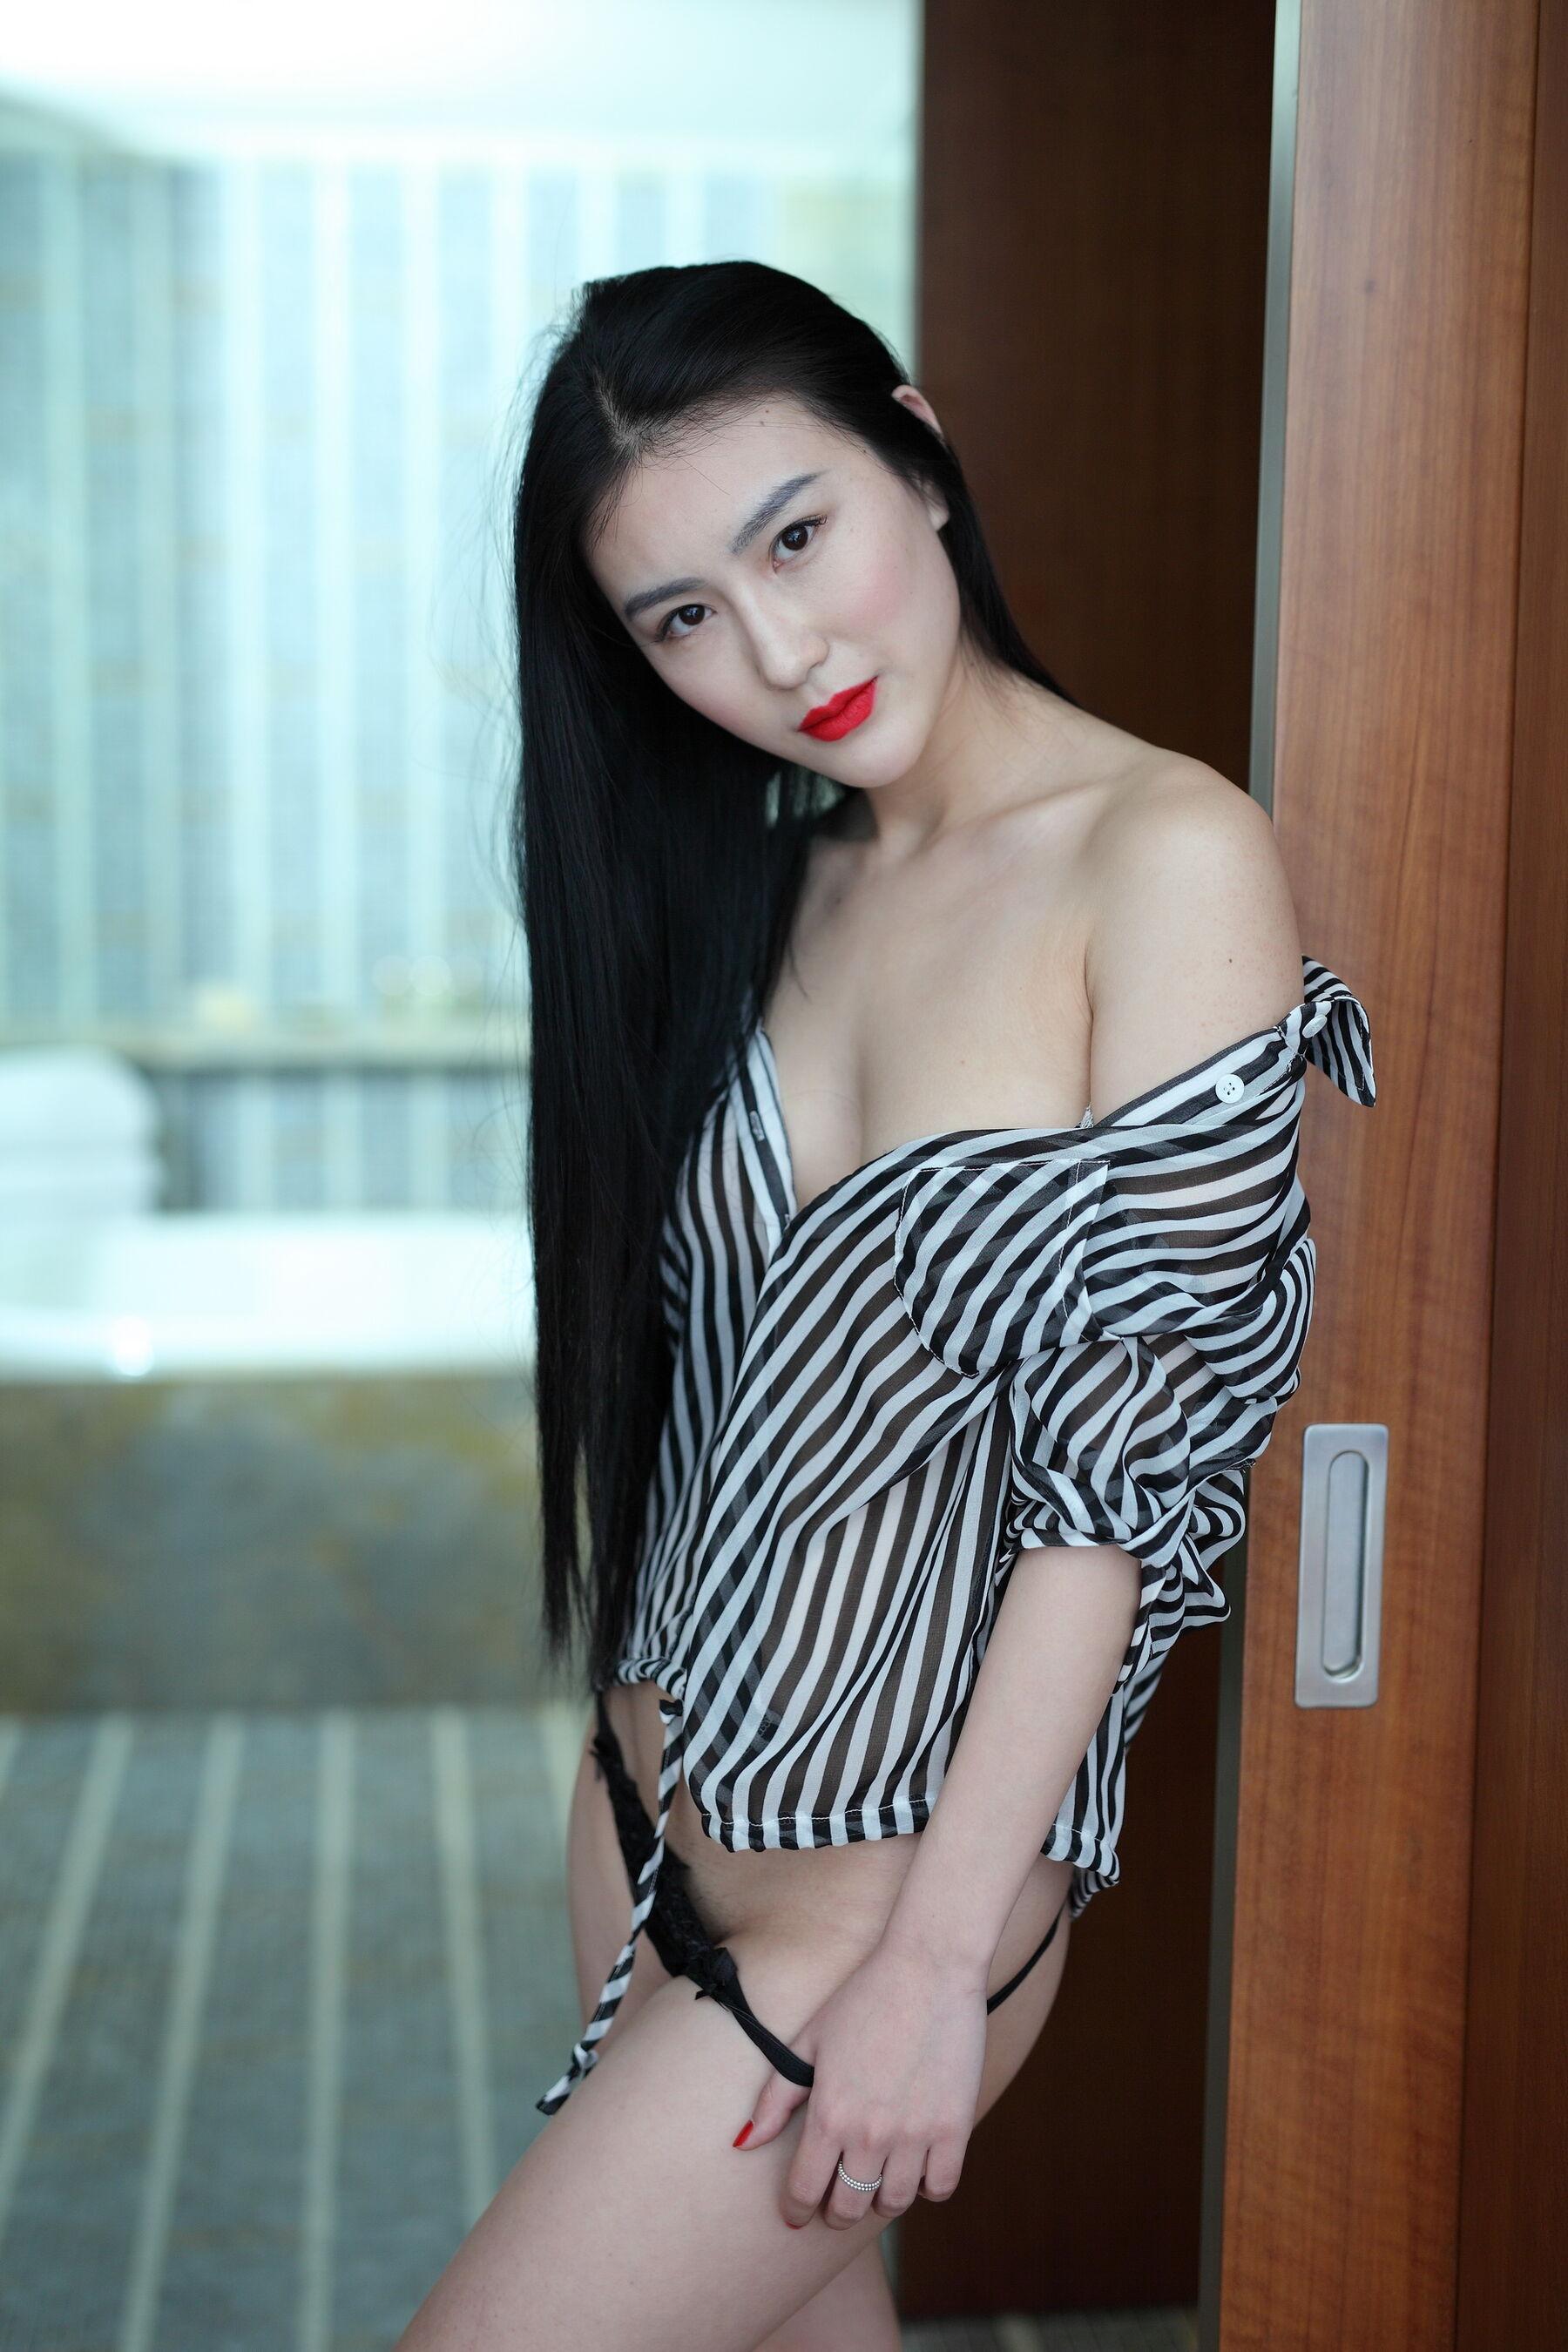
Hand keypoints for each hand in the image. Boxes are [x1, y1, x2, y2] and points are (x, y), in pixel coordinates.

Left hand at [732, 1935, 988, 2229]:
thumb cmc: (864, 1997)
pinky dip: (928, 2186)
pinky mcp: (955, 2127)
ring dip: (882, 2200)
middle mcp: (869, 2132)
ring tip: (877, 2182)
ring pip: (895, 2202)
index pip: (805, 2190)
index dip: (797, 2210)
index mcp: (829, 2112)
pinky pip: (941, 2187)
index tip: (797, 2215)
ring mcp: (915, 2133)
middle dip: (838, 2212)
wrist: (928, 1966)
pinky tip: (917, 2168)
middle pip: (849, 2207)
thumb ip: (776, 2096)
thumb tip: (743, 2142)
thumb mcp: (809, 2039)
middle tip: (837, 2203)